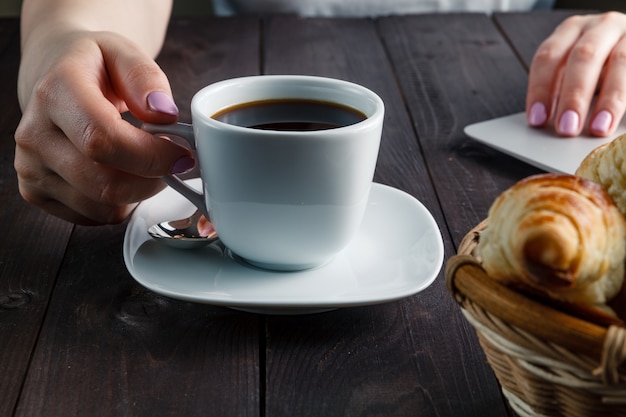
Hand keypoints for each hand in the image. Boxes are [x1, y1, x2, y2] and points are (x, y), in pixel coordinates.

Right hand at [15, 30, 193, 224]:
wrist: (55, 77)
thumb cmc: (93, 66)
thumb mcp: (124, 52)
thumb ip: (146, 78)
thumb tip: (164, 114)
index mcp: (55, 93)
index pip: (103, 141)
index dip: (151, 156)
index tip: (182, 155)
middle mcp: (35, 134)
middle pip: (105, 183)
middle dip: (152, 179)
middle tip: (172, 164)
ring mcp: (31, 168)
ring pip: (103, 207)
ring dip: (139, 193)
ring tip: (146, 164)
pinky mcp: (36, 193)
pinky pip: (94, 217)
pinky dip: (120, 204)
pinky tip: (124, 175)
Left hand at [526, 12, 625, 136]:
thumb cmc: (598, 62)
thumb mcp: (573, 70)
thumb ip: (560, 90)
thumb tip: (545, 123)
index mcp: (571, 31)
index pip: (548, 57)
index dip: (540, 89)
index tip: (538, 119)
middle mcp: (599, 26)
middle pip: (583, 57)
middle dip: (573, 95)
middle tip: (566, 127)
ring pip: (620, 61)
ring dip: (608, 99)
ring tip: (598, 128)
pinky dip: (625, 97)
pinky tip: (616, 117)